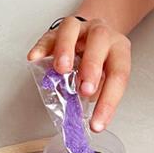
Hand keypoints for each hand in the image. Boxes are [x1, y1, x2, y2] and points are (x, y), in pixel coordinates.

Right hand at [26, 16, 130, 130]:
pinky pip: (49, 35)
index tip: (97, 123)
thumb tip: (89, 113)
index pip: (118, 74)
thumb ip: (98, 91)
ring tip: (60, 70)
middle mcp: (101, 34)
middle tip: (84, 90)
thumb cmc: (102, 61)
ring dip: (66, 49)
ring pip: (73, 28)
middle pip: (99, 41)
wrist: (94, 36)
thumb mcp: (107, 77)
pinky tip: (35, 58)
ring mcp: (80, 28)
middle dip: (92, 67)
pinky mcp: (58, 30)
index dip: (109, 100)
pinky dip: (42, 47)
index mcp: (118, 49)